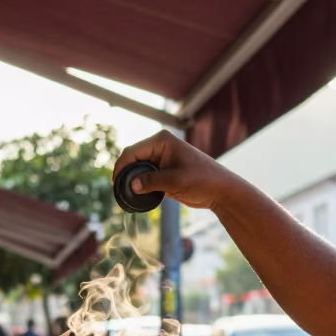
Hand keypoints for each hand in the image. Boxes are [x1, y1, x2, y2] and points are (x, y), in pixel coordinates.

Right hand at [114, 129, 241, 210]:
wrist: (219, 190)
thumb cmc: (202, 180)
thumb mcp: (175, 181)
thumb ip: (151, 181)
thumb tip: (131, 185)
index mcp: (162, 140)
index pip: (133, 151)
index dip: (121, 166)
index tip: (116, 183)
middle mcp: (159, 146)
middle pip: (133, 158)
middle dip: (124, 173)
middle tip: (119, 191)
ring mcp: (161, 158)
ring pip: (137, 168)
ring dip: (131, 179)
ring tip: (125, 194)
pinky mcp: (163, 171)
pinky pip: (145, 176)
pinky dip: (139, 184)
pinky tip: (135, 195)